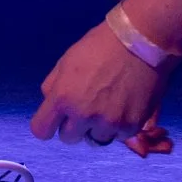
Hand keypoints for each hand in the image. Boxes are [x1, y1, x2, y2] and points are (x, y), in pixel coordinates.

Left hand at [30, 22, 173, 152]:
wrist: (140, 41)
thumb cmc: (99, 47)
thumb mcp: (65, 62)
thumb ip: (52, 87)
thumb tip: (50, 105)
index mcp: (62, 98)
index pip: (41, 130)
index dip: (47, 125)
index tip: (55, 120)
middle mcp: (83, 115)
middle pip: (68, 138)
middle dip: (73, 126)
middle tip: (86, 108)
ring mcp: (108, 123)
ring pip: (95, 139)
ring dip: (98, 127)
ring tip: (108, 105)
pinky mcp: (131, 126)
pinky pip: (118, 136)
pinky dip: (119, 126)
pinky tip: (124, 106)